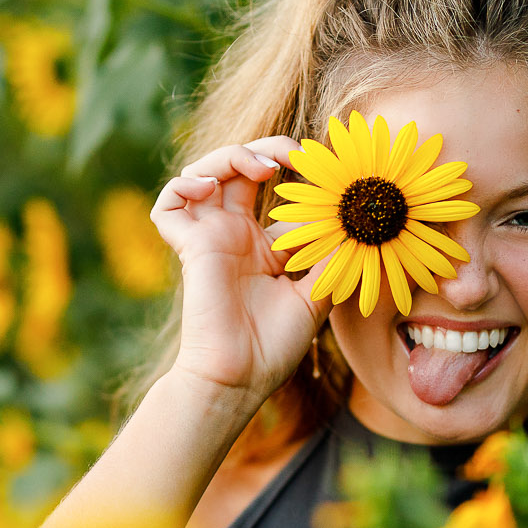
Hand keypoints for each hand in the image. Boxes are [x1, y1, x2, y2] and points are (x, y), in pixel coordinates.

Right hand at [151, 137, 330, 402]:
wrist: (240, 378)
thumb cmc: (274, 346)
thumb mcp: (317, 296)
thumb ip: (333, 258)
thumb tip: (359, 222)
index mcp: (262, 244)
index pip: (272, 188)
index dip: (293, 169)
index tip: (324, 166)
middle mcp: (233, 235)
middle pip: (238, 169)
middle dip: (265, 149)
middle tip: (295, 154)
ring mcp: (209, 239)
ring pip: (203, 173)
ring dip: (231, 156)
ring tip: (265, 166)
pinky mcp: (189, 248)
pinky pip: (168, 205)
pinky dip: (183, 185)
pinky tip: (212, 187)